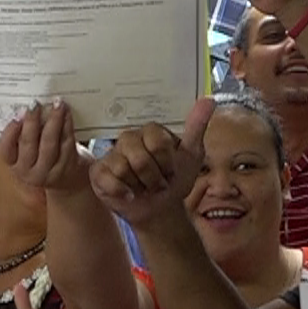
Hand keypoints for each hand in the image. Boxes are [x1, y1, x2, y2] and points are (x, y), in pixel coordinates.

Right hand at [0, 100, 88, 192]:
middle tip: (34, 104)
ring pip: (50, 143)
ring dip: (53, 120)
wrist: (66, 179)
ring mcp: (50, 171)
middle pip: (29, 144)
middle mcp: (29, 171)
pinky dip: (67, 124)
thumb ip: (22, 133)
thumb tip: (24, 108)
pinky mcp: (68, 165)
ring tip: (56, 104)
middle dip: (31, 122)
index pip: (6, 149)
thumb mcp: (25, 150)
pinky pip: (66, 142)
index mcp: (14, 164)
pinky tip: (66, 112)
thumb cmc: (41, 157)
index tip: (16, 116)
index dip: (10, 132)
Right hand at [89, 97, 212, 231]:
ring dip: (139, 186)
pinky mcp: (99, 172)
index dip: (166, 163)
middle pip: (139, 158)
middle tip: (158, 183)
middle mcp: (129, 139)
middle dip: (153, 178)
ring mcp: (112, 155)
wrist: (160, 208)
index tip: (171, 171)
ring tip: (143, 189)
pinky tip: (129, 195)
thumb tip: (209, 100)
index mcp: (150, 132)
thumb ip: (197, 127)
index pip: (157, 142)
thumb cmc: (174, 180)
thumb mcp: (191, 155)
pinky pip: (106, 179)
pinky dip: (122, 191)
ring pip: (122, 168)